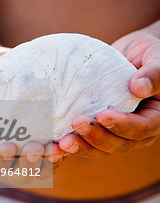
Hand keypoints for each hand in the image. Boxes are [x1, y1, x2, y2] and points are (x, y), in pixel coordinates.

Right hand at [0, 55, 63, 182]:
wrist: (2, 78)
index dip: (0, 160)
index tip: (9, 146)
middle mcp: (10, 162)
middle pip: (21, 174)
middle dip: (29, 165)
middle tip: (35, 147)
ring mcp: (30, 156)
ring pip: (42, 170)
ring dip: (50, 163)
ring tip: (56, 149)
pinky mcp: (48, 147)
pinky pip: (58, 157)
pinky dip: (64, 152)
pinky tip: (68, 141)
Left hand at [58, 29, 159, 157]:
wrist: (127, 55)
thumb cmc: (146, 53)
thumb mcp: (155, 56)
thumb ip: (154, 72)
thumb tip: (139, 87)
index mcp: (154, 118)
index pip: (141, 128)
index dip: (122, 125)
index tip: (103, 116)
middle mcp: (135, 132)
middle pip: (118, 144)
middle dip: (97, 137)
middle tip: (77, 123)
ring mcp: (115, 134)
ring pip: (100, 149)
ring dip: (81, 147)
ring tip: (62, 143)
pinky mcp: (97, 131)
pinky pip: (84, 143)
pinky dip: (69, 148)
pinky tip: (53, 147)